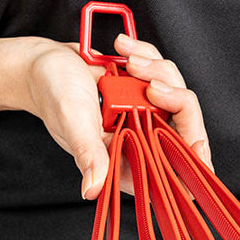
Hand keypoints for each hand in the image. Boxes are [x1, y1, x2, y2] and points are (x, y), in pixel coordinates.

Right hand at [21, 34, 212, 198]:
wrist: (44, 63)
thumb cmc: (52, 94)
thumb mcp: (71, 121)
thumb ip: (88, 154)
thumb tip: (93, 190)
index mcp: (126, 162)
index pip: (174, 174)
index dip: (193, 162)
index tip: (195, 140)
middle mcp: (140, 141)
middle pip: (187, 127)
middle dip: (175, 97)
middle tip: (149, 83)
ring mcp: (144, 114)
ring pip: (178, 93)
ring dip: (157, 69)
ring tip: (126, 59)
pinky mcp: (143, 90)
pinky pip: (164, 71)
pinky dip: (148, 54)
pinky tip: (123, 48)